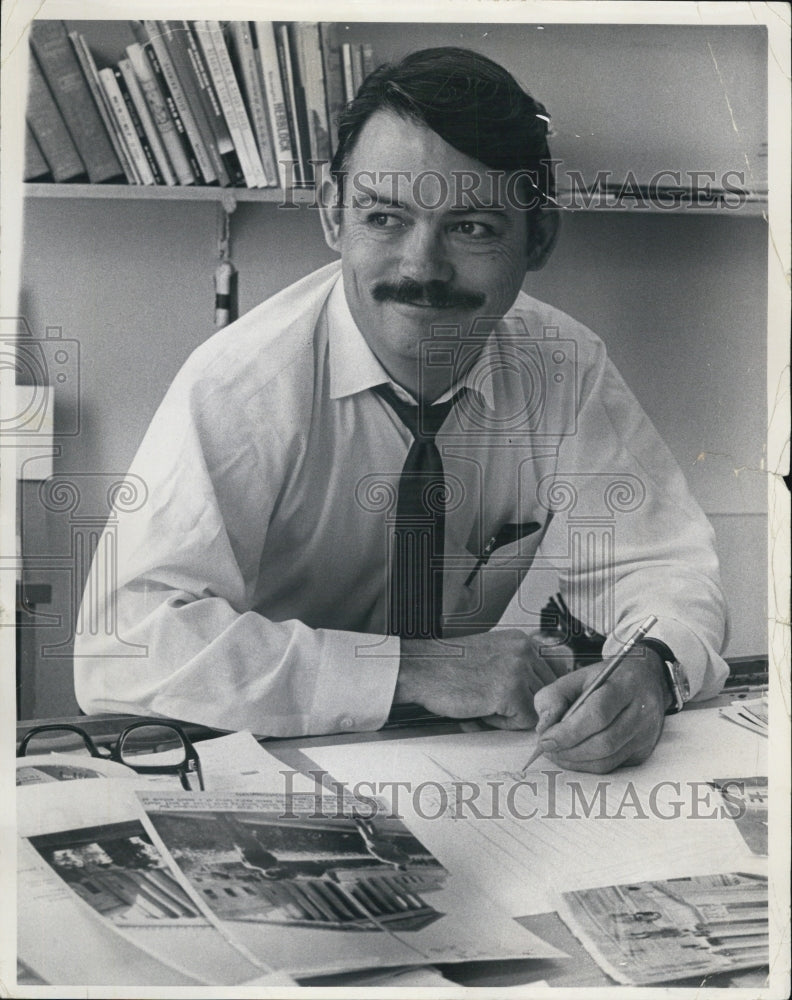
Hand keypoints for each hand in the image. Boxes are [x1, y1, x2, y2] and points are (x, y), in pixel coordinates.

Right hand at [396, 630, 573, 729]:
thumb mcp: (492, 654)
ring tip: (485, 705)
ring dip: (513, 714)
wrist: (421, 670)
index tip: (514, 699)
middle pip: (546, 693)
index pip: (551, 674)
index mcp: (521, 640)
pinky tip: (483, 711)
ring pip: (537, 708)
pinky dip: (504, 724)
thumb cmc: (448, 667)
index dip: (532, 693)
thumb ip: (519, 665)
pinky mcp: (510, 692)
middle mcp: (524, 651)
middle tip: (494, 704)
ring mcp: (518, 670)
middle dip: (524, 704)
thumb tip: (542, 690)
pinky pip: (524, 721)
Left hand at [531, 647, 670, 772]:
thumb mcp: (577, 676)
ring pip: (608, 760)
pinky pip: (612, 767)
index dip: (568, 731)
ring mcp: (646, 734)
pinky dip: (588, 765)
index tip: (545, 740)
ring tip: (557, 752)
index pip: (597, 714)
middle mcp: (641, 711)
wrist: (646, 679)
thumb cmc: (606, 679)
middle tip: (547, 748)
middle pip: (604, 741)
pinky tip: (574, 756)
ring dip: (576, 761)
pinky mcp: (644, 751)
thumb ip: (554, 696)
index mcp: (625, 685)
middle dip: (569, 750)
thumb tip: (543, 728)